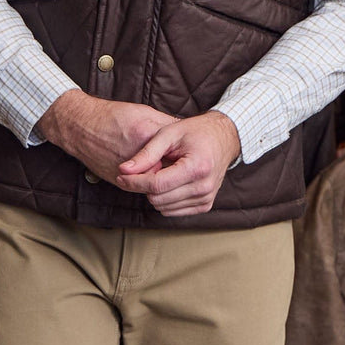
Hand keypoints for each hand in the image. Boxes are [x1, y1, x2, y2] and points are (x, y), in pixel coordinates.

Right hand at [36, 90, 177, 185]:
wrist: (81, 127)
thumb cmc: (112, 116)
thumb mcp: (145, 112)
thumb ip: (167, 124)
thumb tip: (187, 132)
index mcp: (146, 136)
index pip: (176, 151)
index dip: (184, 153)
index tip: (189, 151)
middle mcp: (137, 158)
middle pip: (167, 170)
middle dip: (174, 166)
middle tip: (180, 161)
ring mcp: (127, 173)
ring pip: (155, 181)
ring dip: (161, 175)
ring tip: (165, 165)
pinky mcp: (119, 182)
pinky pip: (140, 186)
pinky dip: (147, 179)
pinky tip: (150, 168)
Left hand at [114, 111, 241, 216]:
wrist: (223, 139)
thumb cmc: (195, 132)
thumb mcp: (169, 134)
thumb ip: (146, 153)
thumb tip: (124, 170)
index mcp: (197, 167)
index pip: (156, 184)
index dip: (134, 182)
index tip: (121, 175)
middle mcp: (204, 187)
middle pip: (158, 198)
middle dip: (143, 185)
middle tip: (145, 167)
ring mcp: (206, 199)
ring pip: (162, 208)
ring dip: (154, 192)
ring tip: (161, 171)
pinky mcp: (204, 206)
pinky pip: (172, 211)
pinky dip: (164, 198)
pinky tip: (169, 181)